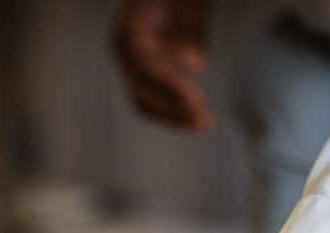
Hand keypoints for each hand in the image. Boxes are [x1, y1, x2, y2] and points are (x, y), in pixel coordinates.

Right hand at [112, 0, 214, 131]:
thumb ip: (192, 28)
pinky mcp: (147, 67)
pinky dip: (174, 108)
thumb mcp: (194, 2)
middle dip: (173, 107)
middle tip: (205, 121)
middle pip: (141, 87)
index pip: (145, 63)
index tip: (195, 99)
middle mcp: (125, 44)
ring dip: (173, 115)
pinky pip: (154, 96)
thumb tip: (195, 63)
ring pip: (144, 99)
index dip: (169, 85)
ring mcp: (132, 58)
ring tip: (203, 124)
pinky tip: (194, 114)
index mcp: (132, 24)